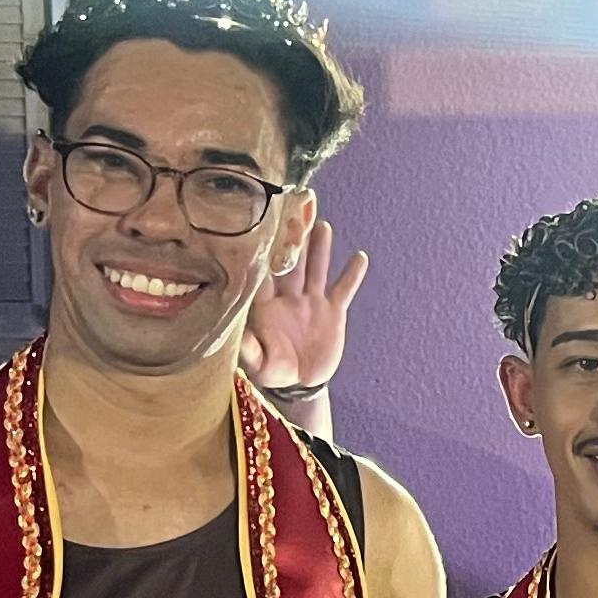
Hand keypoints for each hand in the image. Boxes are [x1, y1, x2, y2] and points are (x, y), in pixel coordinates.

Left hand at [242, 220, 367, 393]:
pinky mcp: (333, 310)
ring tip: (323, 225)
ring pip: (316, 269)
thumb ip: (249, 349)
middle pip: (292, 263)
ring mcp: (312, 301)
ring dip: (320, 248)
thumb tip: (237, 335)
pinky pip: (344, 289)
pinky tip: (360, 257)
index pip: (264, 274)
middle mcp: (289, 296)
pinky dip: (352, 275)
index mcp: (266, 305)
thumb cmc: (273, 371)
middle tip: (295, 215)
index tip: (263, 232)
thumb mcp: (258, 364)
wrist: (300, 382)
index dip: (264, 254)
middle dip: (294, 241)